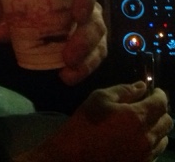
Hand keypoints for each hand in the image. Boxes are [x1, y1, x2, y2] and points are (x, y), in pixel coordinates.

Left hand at [0, 0, 106, 84]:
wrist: (35, 13)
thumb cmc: (32, 3)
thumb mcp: (21, 6)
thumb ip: (11, 17)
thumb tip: (0, 34)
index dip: (85, 4)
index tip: (77, 15)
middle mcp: (88, 13)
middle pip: (95, 24)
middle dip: (84, 42)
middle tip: (68, 57)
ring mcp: (91, 32)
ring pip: (98, 46)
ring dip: (86, 61)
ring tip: (68, 72)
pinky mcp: (90, 50)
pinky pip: (92, 60)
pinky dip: (82, 70)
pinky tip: (68, 77)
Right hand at [21, 82, 172, 161]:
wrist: (75, 153)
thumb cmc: (86, 122)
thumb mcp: (100, 97)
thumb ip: (123, 90)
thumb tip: (141, 86)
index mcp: (137, 117)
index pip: (161, 103)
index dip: (159, 94)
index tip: (154, 90)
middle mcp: (147, 137)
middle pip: (167, 121)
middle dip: (160, 110)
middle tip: (147, 104)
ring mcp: (146, 154)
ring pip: (164, 138)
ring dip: (157, 127)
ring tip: (142, 122)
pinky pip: (155, 151)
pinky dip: (152, 141)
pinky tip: (137, 137)